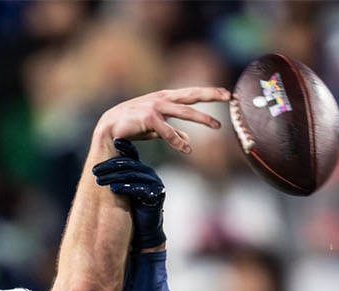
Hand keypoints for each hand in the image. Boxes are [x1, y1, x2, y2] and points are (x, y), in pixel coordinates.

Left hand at [92, 140, 165, 250]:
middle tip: (94, 172)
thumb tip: (98, 164)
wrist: (144, 231)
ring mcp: (155, 184)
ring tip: (99, 180)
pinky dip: (126, 187)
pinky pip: (140, 188)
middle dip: (109, 166)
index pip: (131, 155)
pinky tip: (113, 189)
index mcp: (142, 170)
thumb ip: (117, 176)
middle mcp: (150, 174)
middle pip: (129, 164)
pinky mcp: (157, 194)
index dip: (121, 149)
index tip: (106, 149)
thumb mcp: (122, 189)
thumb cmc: (131, 210)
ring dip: (114, 176)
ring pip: (133, 175)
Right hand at [93, 87, 231, 154]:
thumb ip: (173, 132)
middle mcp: (162, 99)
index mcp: (165, 98)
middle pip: (191, 96)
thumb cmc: (133, 126)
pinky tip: (187, 150)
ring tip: (216, 125)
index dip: (208, 92)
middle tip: (228, 96)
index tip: (226, 93)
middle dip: (210, 95)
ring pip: (184, 112)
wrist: (110, 128)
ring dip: (202, 118)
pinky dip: (178, 141)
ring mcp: (155, 106)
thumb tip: (188, 141)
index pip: (191, 93)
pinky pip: (167, 131)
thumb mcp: (157, 128)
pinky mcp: (148, 118)